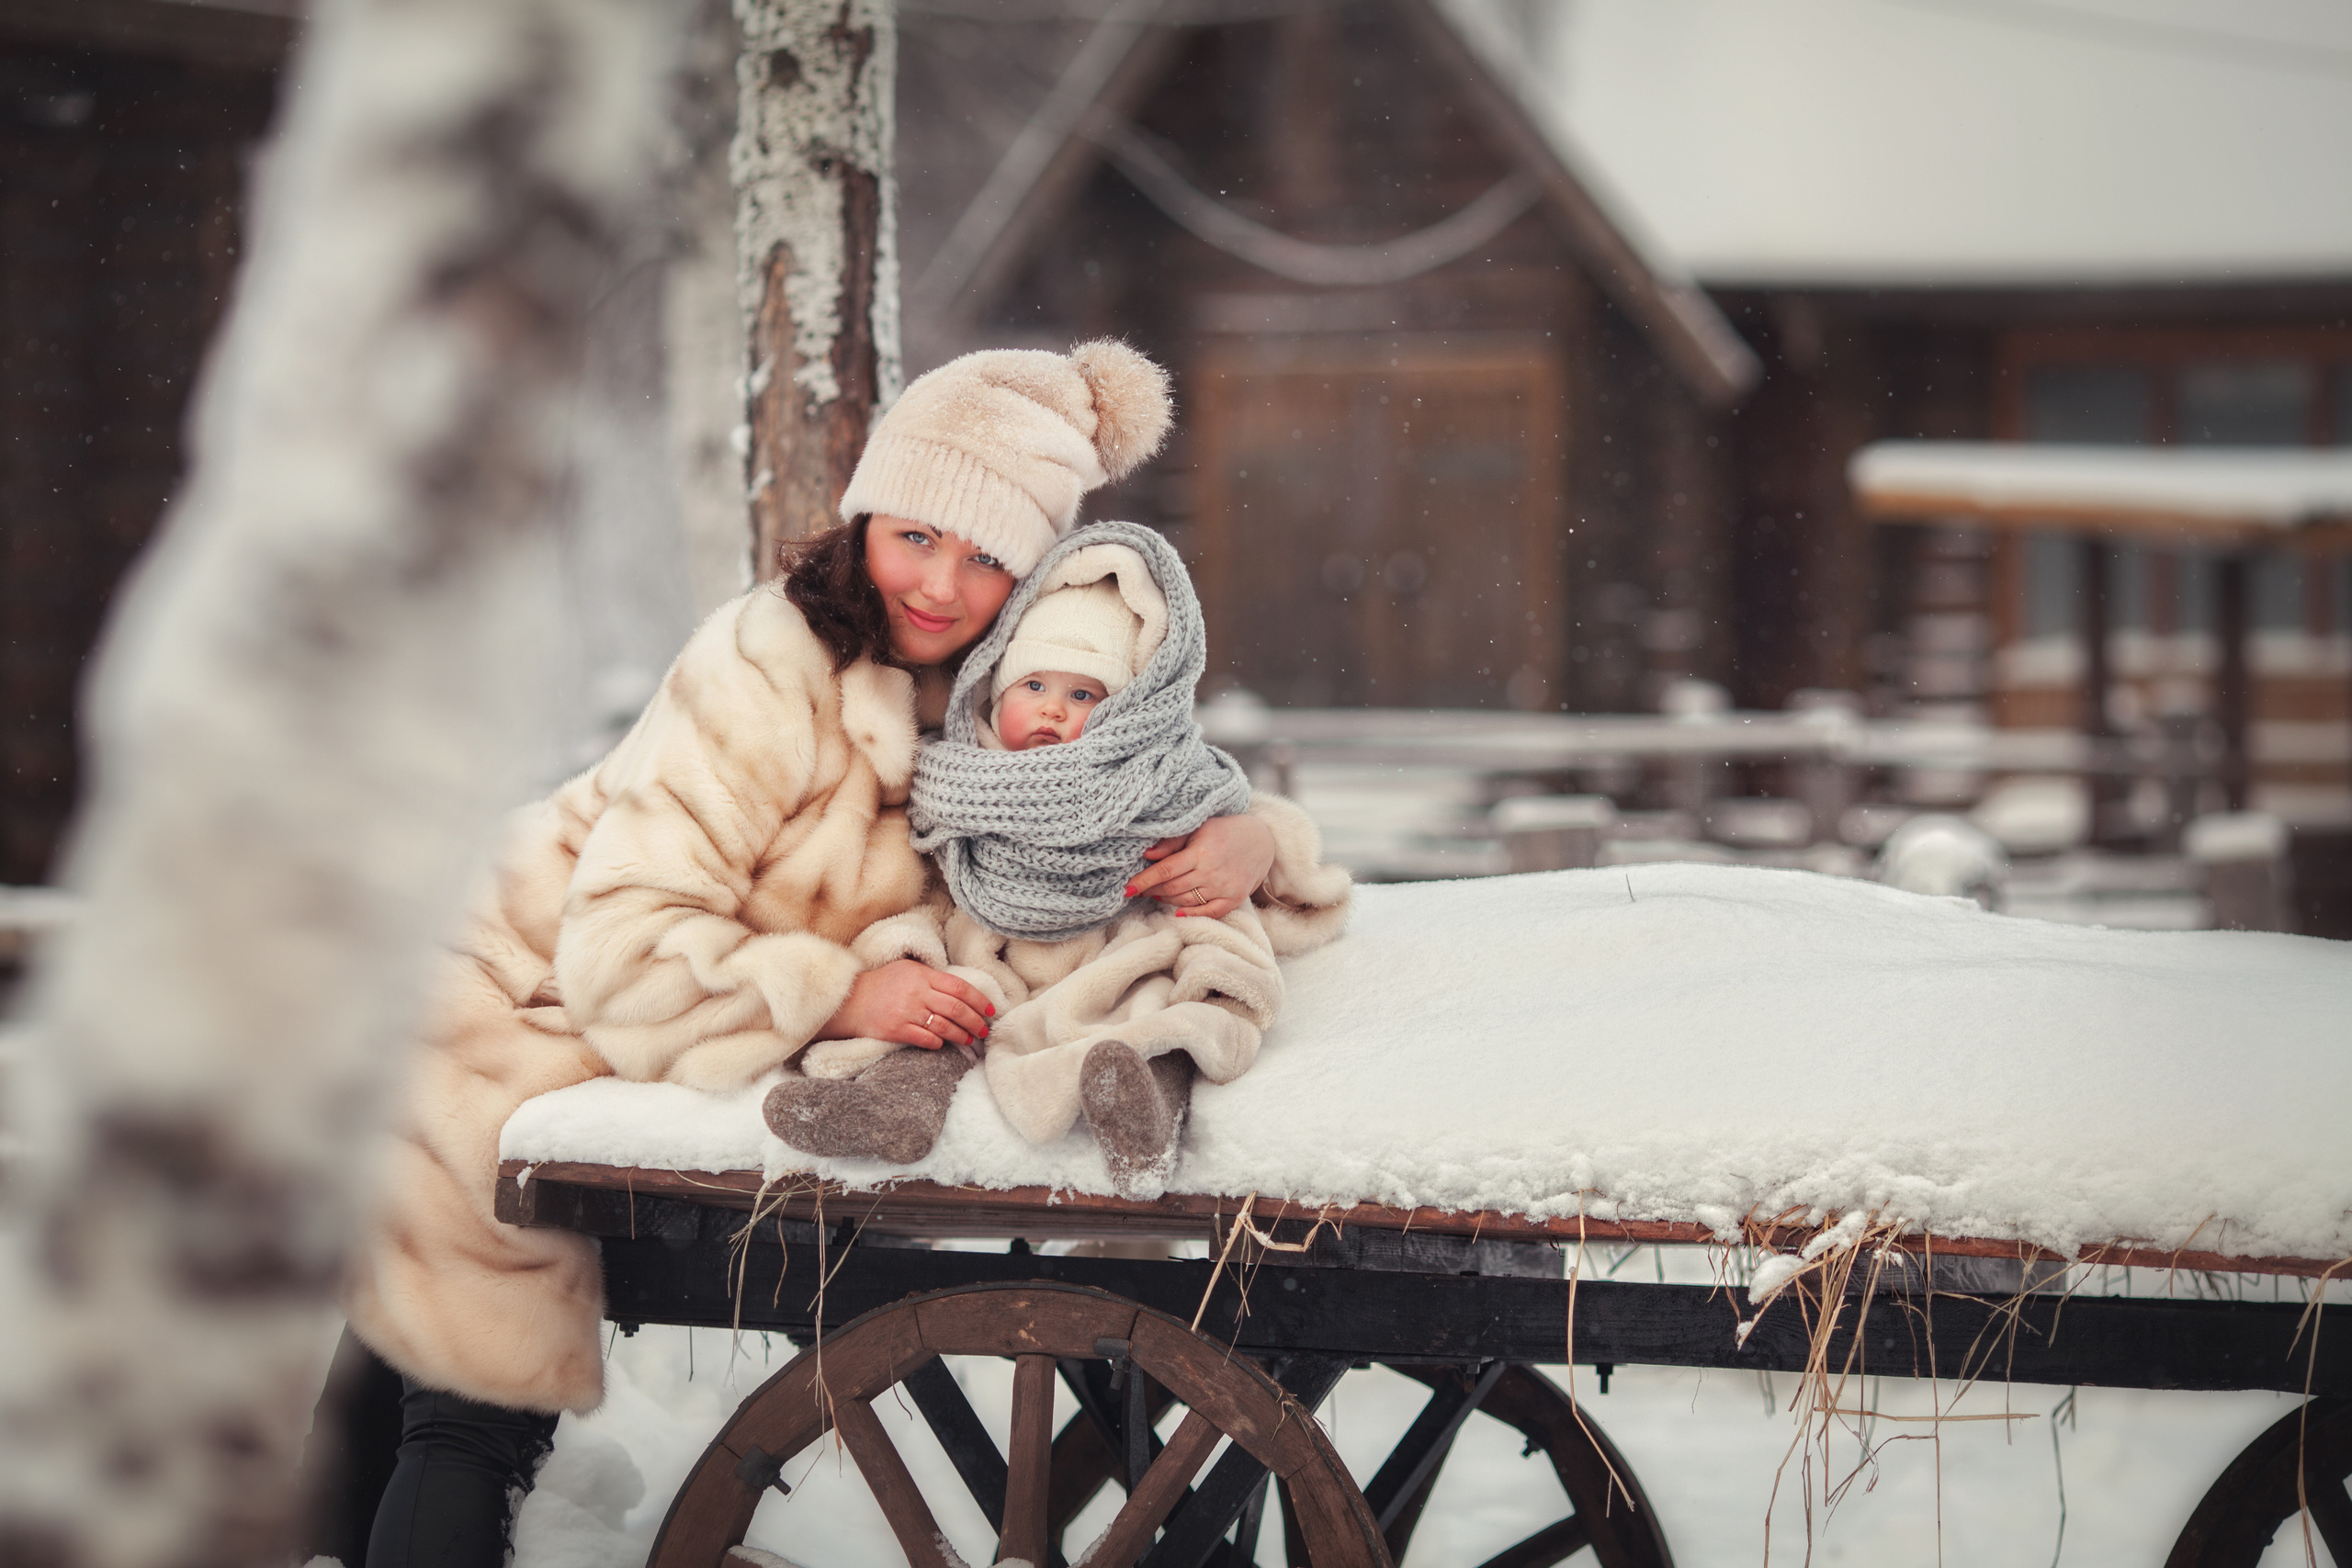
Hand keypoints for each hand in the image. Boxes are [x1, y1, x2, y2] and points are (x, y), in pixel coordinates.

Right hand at [818, 959, 993, 1048]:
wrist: (850, 1001)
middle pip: (956, 1008)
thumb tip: (961, 991)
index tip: (990, 1009)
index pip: (959, 987)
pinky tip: (943, 1044)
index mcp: (922, 975)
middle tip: (984, 1029)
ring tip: (970, 1039)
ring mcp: (906, 1012)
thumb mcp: (907, 970)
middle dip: (975, 1020)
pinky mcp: (896, 1030)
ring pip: (944, 1026)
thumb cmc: (882, 984)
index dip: (979, 999)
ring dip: (961, 1035)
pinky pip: (926, 1039)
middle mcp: (916, 992)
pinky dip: (938, 1043)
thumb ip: (931, 977)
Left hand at [1126, 812, 1275, 919]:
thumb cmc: (1224, 831)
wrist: (1261, 840)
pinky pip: (1208, 912)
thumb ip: (1172, 843)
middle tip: (1139, 890)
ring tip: (1157, 894)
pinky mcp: (1234, 898)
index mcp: (1200, 852)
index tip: (1127, 889)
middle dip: (1152, 891)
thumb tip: (1146, 855)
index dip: (1144, 881)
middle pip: (1172, 889)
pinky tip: (1177, 912)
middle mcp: (1211, 872)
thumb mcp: (1198, 828)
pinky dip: (1191, 914)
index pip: (1165, 870)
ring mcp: (1224, 887)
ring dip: (1167, 900)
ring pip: (1186, 902)